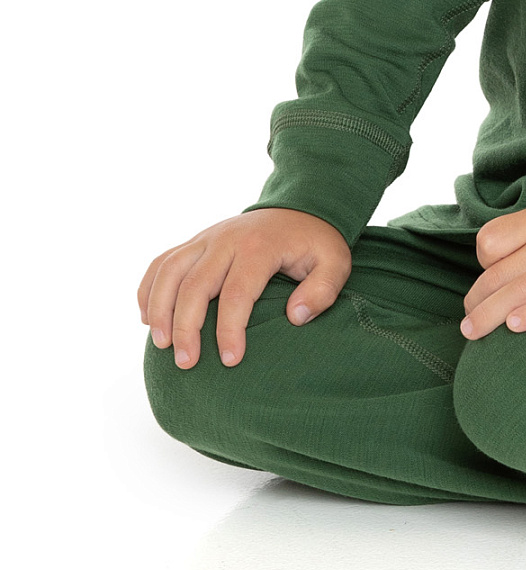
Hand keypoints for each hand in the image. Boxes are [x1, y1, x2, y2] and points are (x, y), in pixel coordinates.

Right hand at [138, 208, 351, 370]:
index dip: (230, 329)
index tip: (230, 361)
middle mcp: (227, 239)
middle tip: (186, 363)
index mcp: (260, 246)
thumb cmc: (315, 242)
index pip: (237, 292)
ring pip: (170, 271)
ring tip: (161, 345)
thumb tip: (296, 317)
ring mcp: (207, 238)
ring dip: (160, 308)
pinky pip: (162, 262)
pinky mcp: (196, 242)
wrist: (300, 206)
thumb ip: (323, 290)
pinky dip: (149, 288)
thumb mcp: (336, 262)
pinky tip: (146, 318)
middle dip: (187, 327)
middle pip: (195, 284)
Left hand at [461, 186, 525, 339]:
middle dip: (478, 301)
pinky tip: (516, 326)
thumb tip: (502, 252)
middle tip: (467, 323)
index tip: (486, 281)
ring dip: (493, 314)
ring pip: (523, 290)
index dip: (482, 265)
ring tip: (474, 333)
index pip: (492, 240)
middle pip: (501, 273)